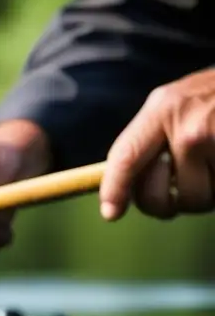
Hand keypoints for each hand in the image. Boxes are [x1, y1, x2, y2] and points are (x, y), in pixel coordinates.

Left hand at [101, 68, 214, 220]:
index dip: (113, 190)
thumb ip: (153, 137)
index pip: (124, 157)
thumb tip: (123, 188)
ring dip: (207, 194)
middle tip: (178, 194)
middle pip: (157, 195)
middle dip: (166, 203)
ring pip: (196, 200)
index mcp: (163, 109)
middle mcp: (186, 127)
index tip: (111, 213)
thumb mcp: (182, 102)